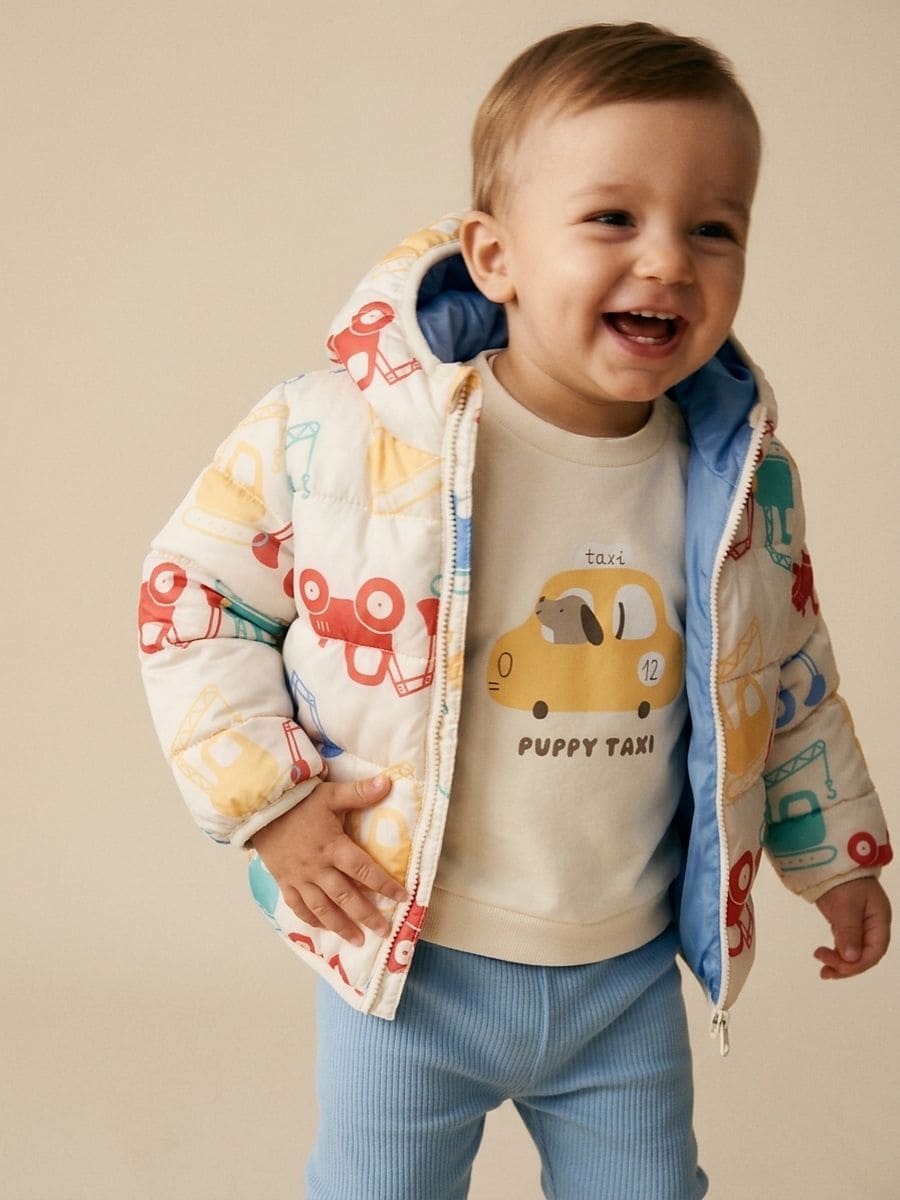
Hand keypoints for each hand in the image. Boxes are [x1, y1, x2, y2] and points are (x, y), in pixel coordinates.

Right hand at [251, 774, 407, 946]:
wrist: (259, 809)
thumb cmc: (298, 801)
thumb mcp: (330, 794)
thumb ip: (359, 792)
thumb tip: (388, 782)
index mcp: (333, 846)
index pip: (363, 869)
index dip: (383, 884)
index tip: (401, 897)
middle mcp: (317, 867)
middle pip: (345, 897)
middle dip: (366, 915)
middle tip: (384, 931)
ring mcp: (299, 878)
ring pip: (322, 908)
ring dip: (341, 926)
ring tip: (358, 940)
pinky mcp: (284, 881)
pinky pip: (298, 906)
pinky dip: (311, 919)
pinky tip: (323, 927)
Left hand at [813, 877, 891, 978]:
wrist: (831, 861)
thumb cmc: (843, 879)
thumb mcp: (846, 905)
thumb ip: (849, 931)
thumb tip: (851, 958)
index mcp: (879, 921)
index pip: (875, 951)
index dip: (858, 964)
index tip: (838, 967)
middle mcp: (872, 926)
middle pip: (865, 955)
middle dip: (847, 966)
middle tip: (825, 970)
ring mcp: (860, 925)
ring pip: (854, 952)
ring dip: (840, 963)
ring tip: (823, 970)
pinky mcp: (847, 923)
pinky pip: (845, 944)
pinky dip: (836, 953)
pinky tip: (825, 958)